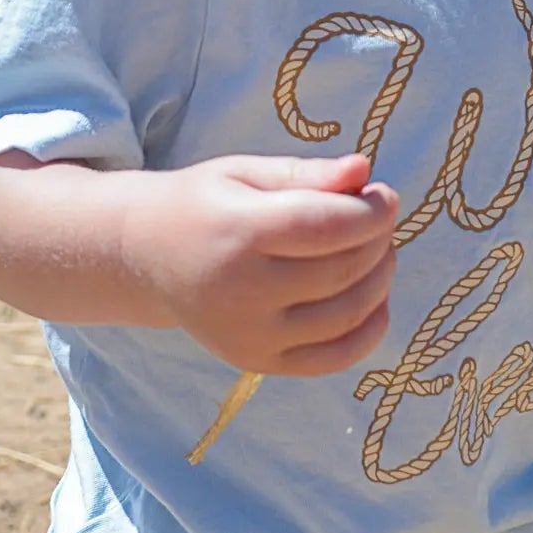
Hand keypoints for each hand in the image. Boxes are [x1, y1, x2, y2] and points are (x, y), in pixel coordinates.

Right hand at [124, 152, 398, 376]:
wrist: (146, 257)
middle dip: (378, 240)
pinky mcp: (259, 363)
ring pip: (347, 314)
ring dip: (380, 280)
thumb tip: (364, 169)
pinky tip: (375, 299)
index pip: (327, 226)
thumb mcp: (245, 173)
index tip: (385, 195)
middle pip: (342, 270)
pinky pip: (335, 357)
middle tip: (379, 219)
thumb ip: (305, 173)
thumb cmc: (203, 205)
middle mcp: (241, 291)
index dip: (372, 212)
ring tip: (378, 251)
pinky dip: (369, 330)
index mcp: (236, 232)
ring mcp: (250, 335)